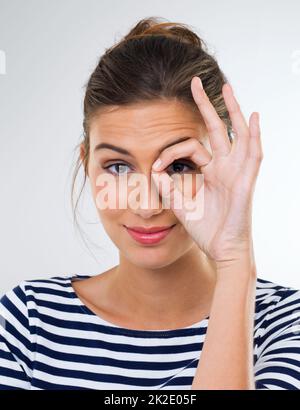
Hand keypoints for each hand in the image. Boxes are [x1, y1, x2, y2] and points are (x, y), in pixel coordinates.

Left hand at [151, 76, 262, 264]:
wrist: (221, 250)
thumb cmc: (205, 230)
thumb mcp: (180, 205)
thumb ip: (168, 188)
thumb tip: (154, 170)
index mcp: (209, 172)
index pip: (190, 148)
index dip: (170, 152)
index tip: (155, 167)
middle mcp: (224, 168)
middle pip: (216, 129)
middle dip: (206, 105)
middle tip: (195, 82)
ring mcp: (237, 172)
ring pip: (237, 134)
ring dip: (233, 111)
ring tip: (226, 87)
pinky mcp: (245, 182)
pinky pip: (253, 155)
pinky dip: (254, 136)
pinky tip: (253, 116)